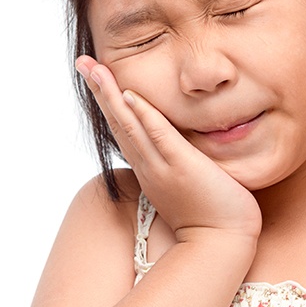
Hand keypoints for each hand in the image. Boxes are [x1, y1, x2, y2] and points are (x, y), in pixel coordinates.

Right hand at [75, 55, 261, 239]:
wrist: (223, 243)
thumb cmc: (212, 217)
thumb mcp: (189, 185)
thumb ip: (181, 166)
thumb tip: (185, 149)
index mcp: (150, 169)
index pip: (124, 129)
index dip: (109, 103)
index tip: (97, 77)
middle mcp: (149, 166)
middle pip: (118, 122)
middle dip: (100, 90)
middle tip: (82, 62)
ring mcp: (162, 166)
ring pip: (129, 125)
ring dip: (111, 95)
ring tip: (94, 68)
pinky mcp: (182, 166)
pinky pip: (159, 136)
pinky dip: (143, 115)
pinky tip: (129, 94)